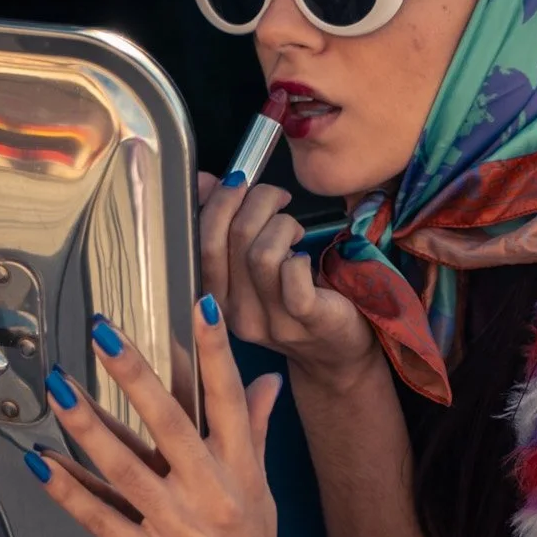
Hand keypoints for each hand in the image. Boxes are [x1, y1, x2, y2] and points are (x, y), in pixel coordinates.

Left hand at [28, 299, 302, 536]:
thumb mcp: (261, 490)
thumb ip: (256, 432)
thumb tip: (269, 383)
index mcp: (241, 470)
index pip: (230, 400)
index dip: (216, 352)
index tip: (200, 306)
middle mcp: (214, 495)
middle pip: (172, 425)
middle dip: (137, 376)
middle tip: (105, 333)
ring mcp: (181, 531)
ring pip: (128, 468)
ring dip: (89, 425)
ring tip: (59, 387)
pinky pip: (102, 520)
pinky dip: (69, 491)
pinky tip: (41, 463)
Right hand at [197, 171, 376, 385]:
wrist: (335, 353)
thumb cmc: (292, 299)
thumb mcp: (252, 266)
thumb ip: (225, 225)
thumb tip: (206, 183)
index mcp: (216, 298)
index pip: (202, 244)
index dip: (219, 203)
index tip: (240, 182)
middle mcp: (236, 314)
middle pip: (231, 240)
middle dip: (255, 202)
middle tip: (276, 197)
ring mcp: (270, 321)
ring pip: (262, 254)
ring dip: (282, 225)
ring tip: (294, 230)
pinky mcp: (306, 319)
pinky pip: (292, 276)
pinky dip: (299, 256)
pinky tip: (305, 257)